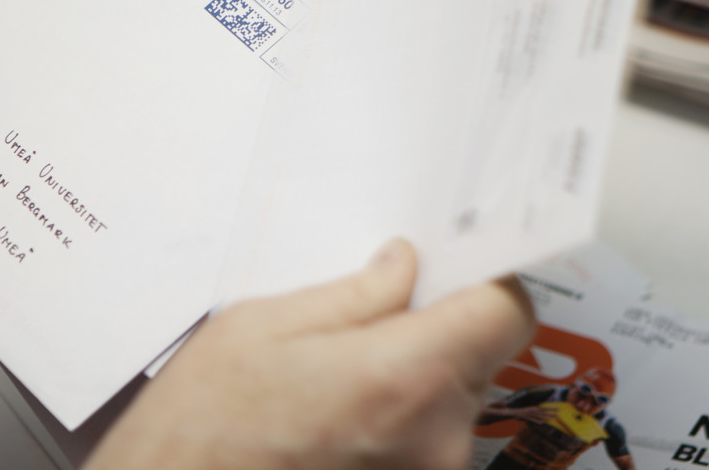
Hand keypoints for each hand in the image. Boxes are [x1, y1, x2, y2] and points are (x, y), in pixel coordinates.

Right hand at [86, 239, 534, 469]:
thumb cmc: (203, 423)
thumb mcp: (262, 326)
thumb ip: (354, 293)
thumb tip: (406, 265)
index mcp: (403, 376)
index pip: (506, 313)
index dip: (485, 283)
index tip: (451, 271)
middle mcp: (435, 437)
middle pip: (480, 358)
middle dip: (437, 330)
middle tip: (373, 322)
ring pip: (453, 403)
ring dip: (415, 381)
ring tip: (339, 381)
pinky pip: (428, 443)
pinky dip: (399, 422)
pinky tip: (338, 420)